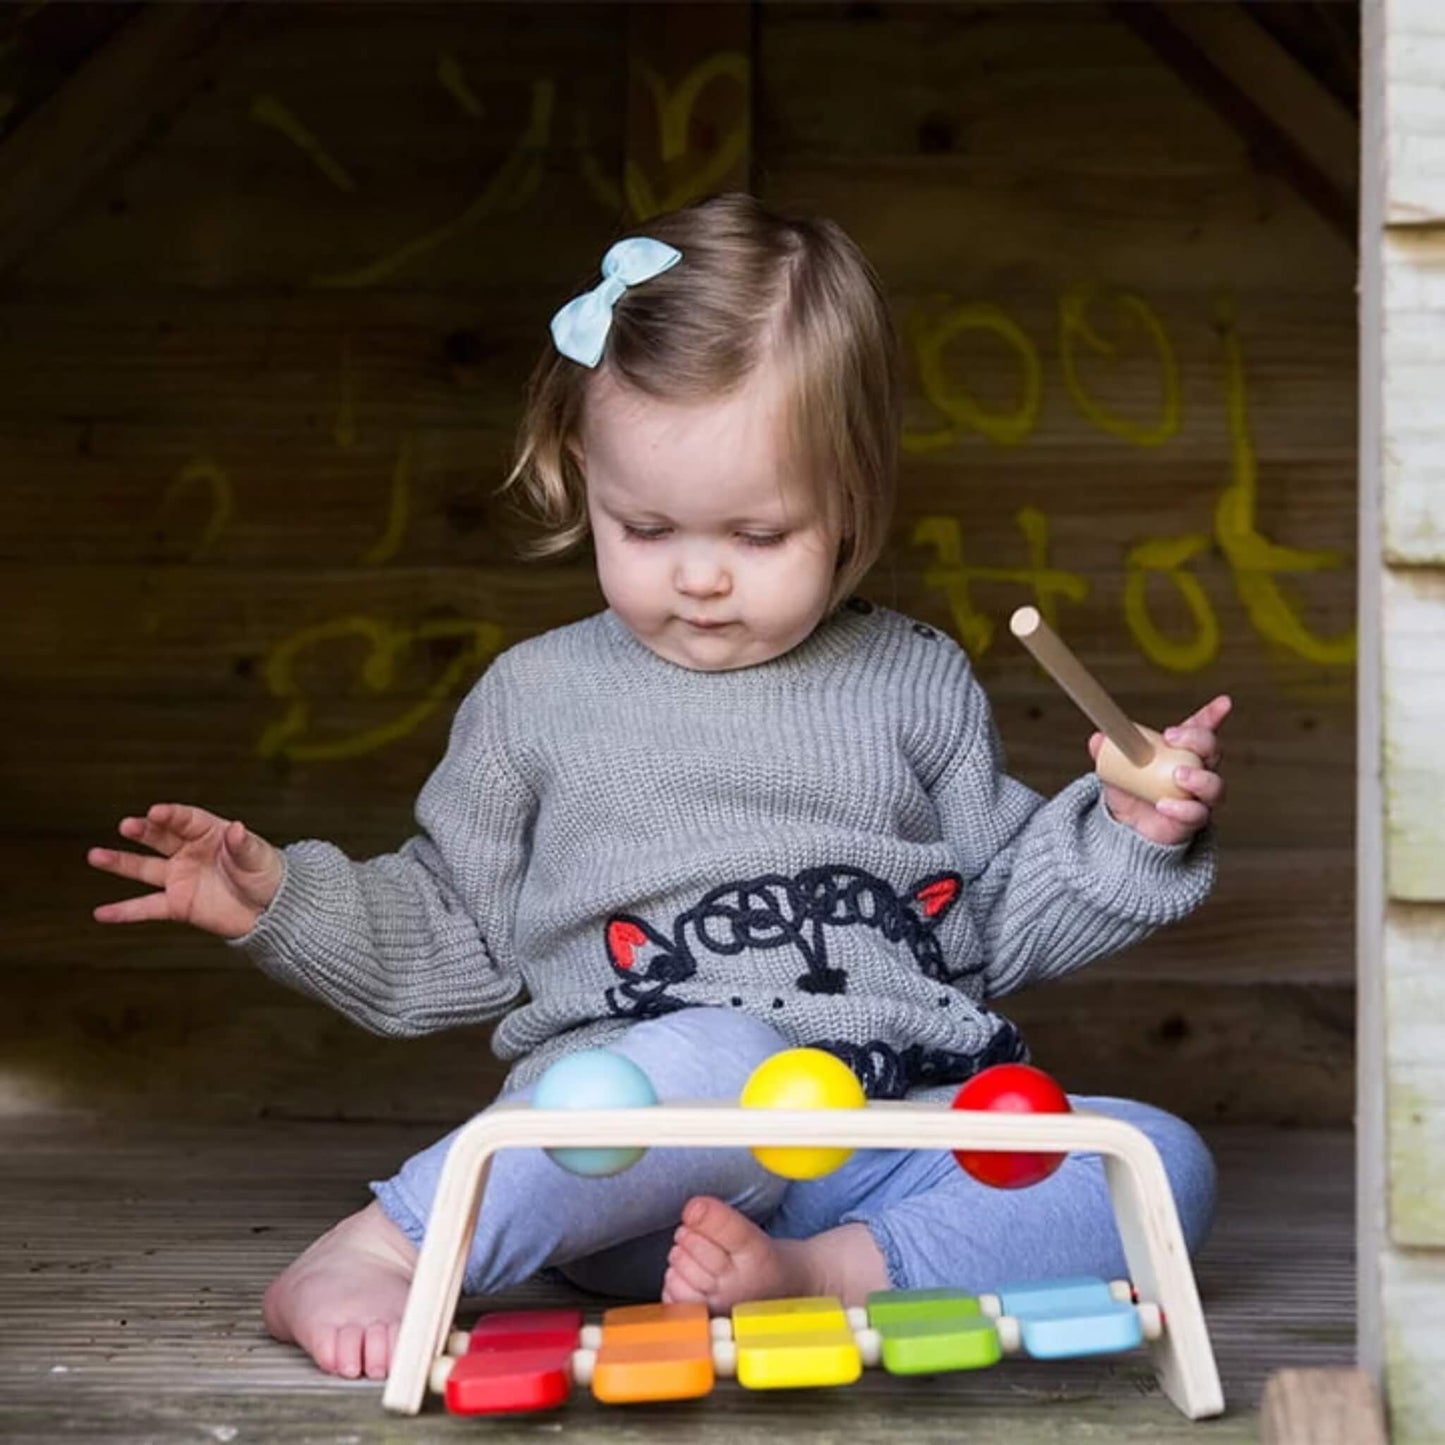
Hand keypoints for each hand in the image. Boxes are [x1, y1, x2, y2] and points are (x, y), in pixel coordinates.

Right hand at [87, 803, 282, 939]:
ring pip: (144, 869)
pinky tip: (101, 913)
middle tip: (127, 825)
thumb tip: (237, 828)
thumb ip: (245, 845)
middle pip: (160, 838)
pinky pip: (147, 908)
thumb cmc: (268, 875)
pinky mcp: (178, 905)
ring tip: (95, 855)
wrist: (271, 910)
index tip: (155, 812)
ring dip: (120, 863)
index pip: (186, 820)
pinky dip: (124, 912)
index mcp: (210, 833)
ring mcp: (180, 878)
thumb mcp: (260, 858)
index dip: (171, 816)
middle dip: (143, 831)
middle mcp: (189, 852)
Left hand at [1089, 694, 1230, 846]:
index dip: (1213, 715)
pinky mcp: (1192, 820)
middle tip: (1172, 737)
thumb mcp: (1116, 767)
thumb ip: (1109, 751)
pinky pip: (1197, 814)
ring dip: (1200, 778)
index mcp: (1181, 751)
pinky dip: (1182, 808)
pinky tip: (1164, 804)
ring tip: (1178, 774)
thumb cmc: (1131, 790)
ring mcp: (1198, 797)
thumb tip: (1099, 739)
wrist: (1127, 826)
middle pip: (1213, 750)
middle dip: (1199, 740)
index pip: (1202, 729)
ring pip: (1215, 785)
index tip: (1223, 703)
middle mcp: (1198, 771)